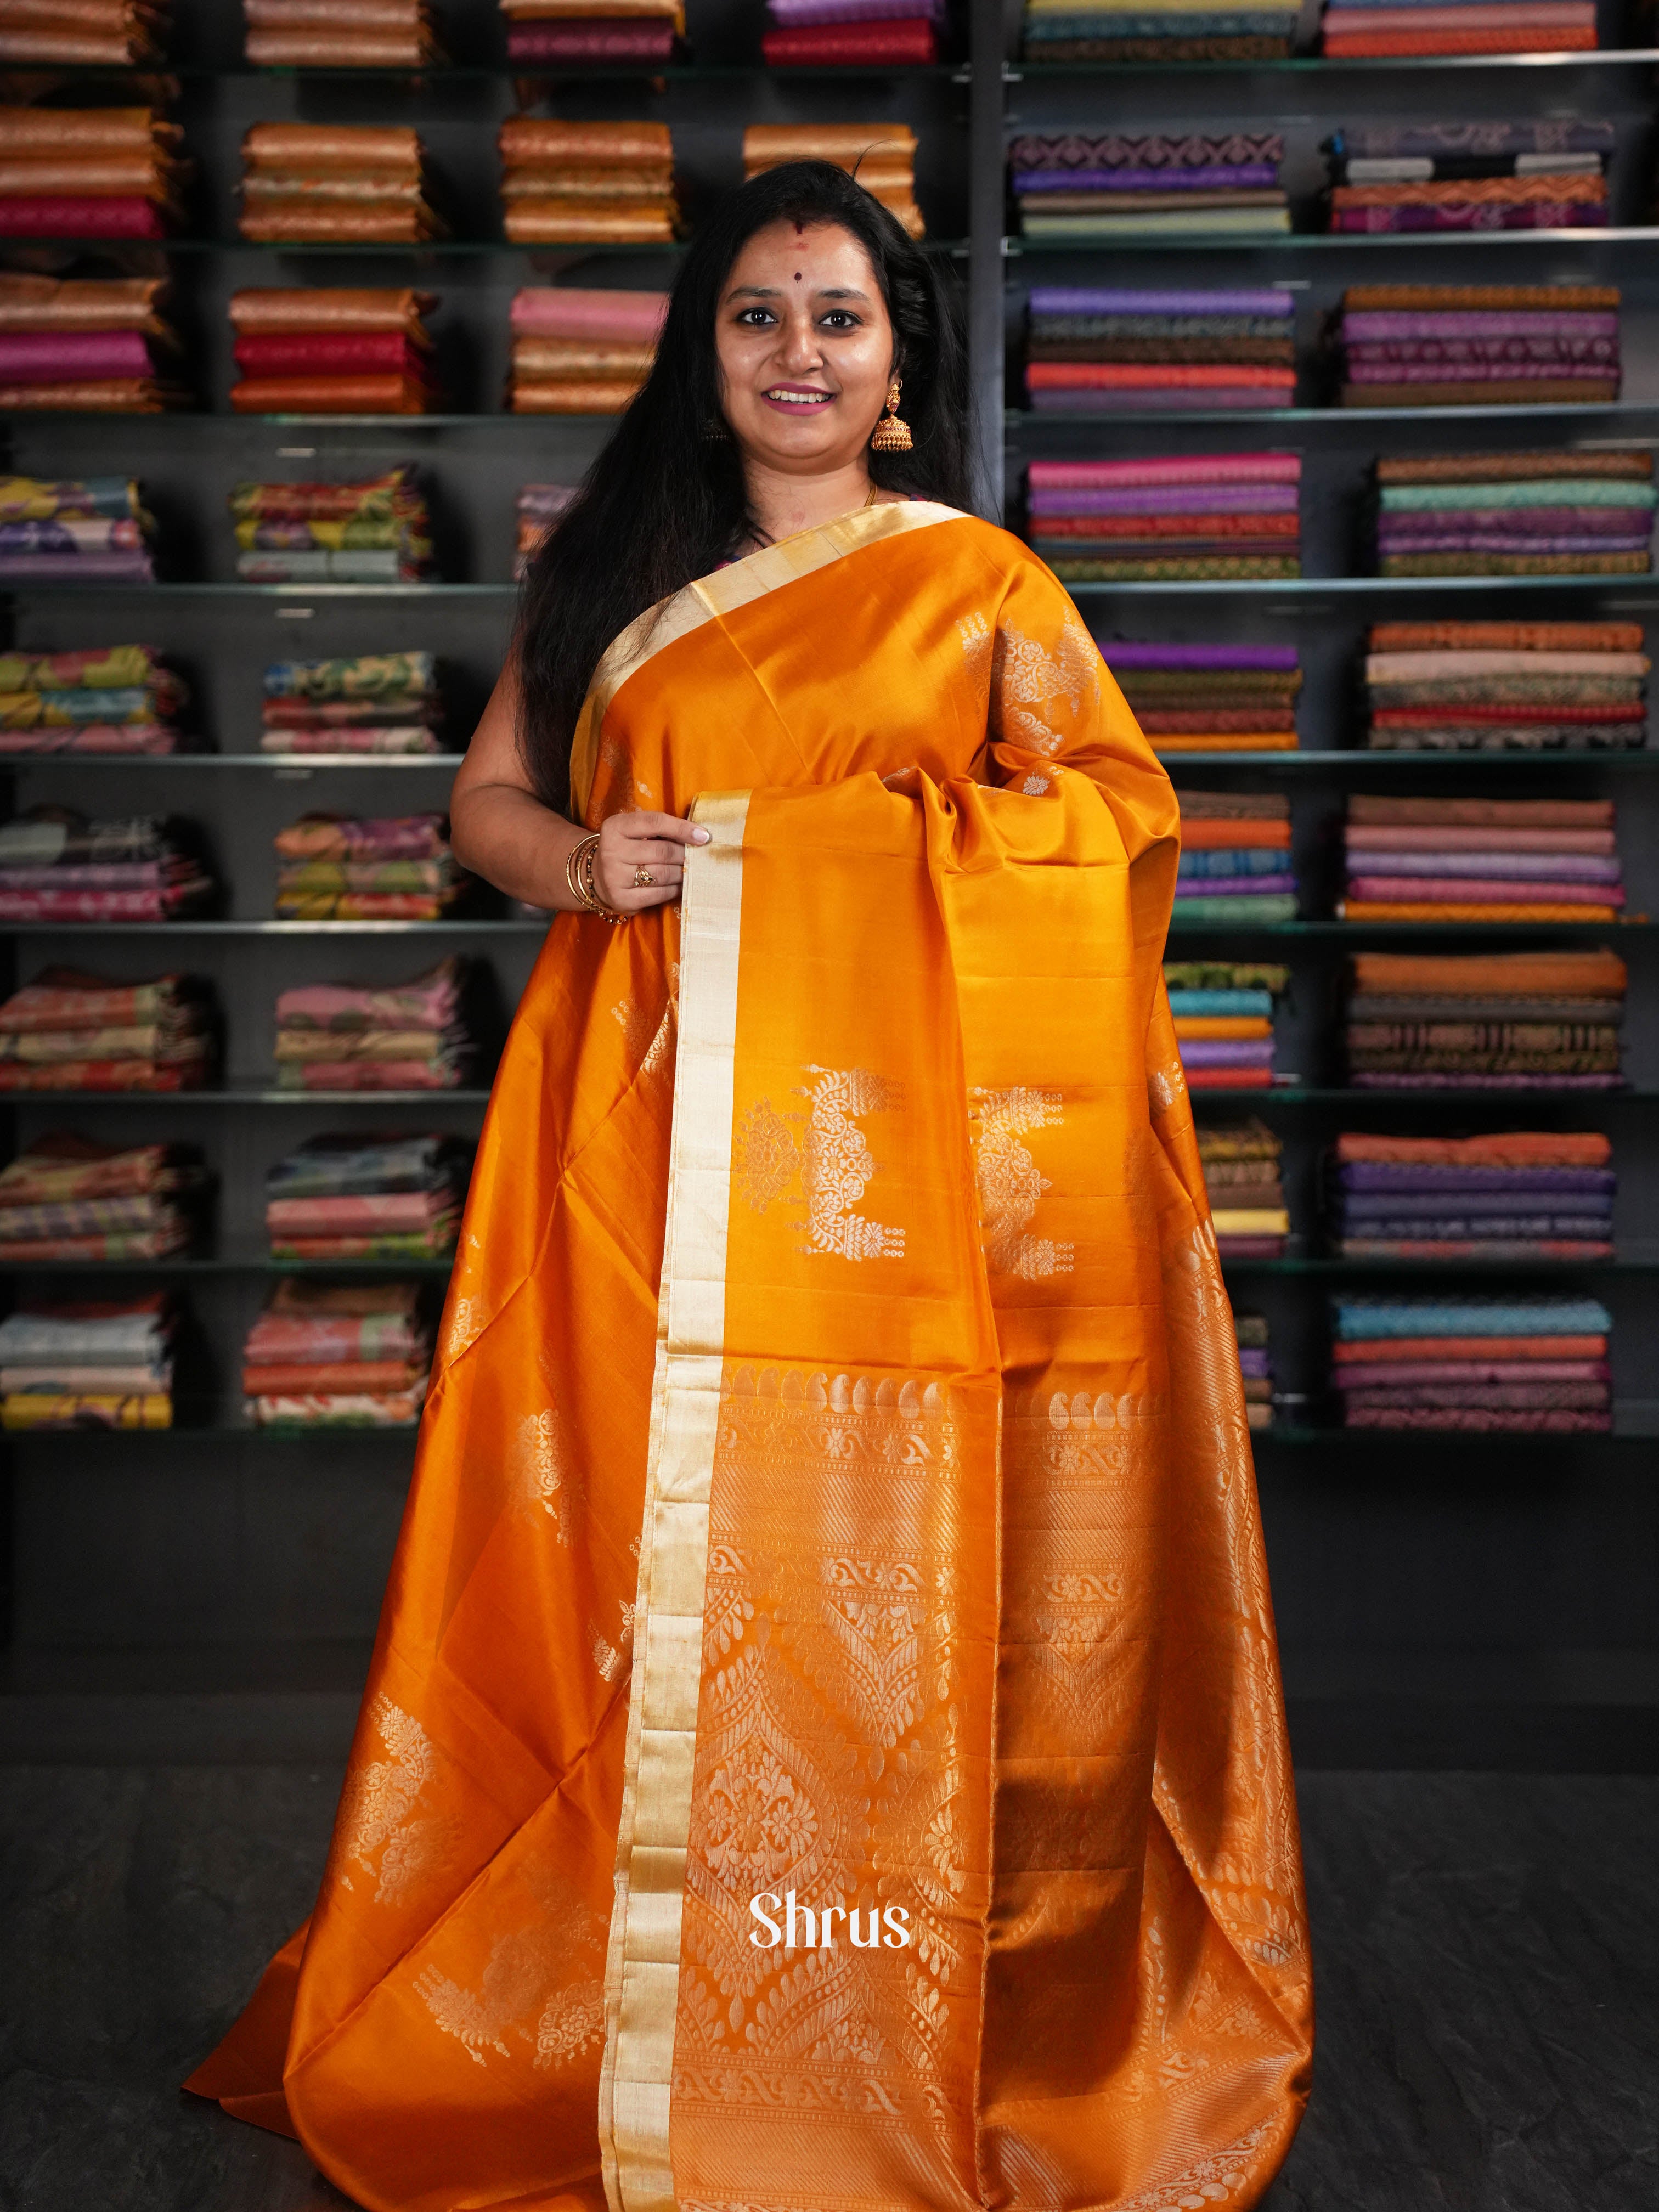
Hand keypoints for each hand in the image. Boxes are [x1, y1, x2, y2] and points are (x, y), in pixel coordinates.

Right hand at [591, 811, 711, 912]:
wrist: (598, 876)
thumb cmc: (627, 849)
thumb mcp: (635, 831)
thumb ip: (660, 829)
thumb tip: (699, 836)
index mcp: (615, 827)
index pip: (656, 822)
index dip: (683, 828)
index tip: (704, 837)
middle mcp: (611, 850)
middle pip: (662, 851)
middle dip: (685, 854)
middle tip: (698, 857)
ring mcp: (614, 877)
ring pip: (663, 874)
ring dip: (682, 872)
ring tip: (690, 870)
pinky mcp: (621, 899)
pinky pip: (659, 894)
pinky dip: (675, 889)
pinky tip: (680, 884)